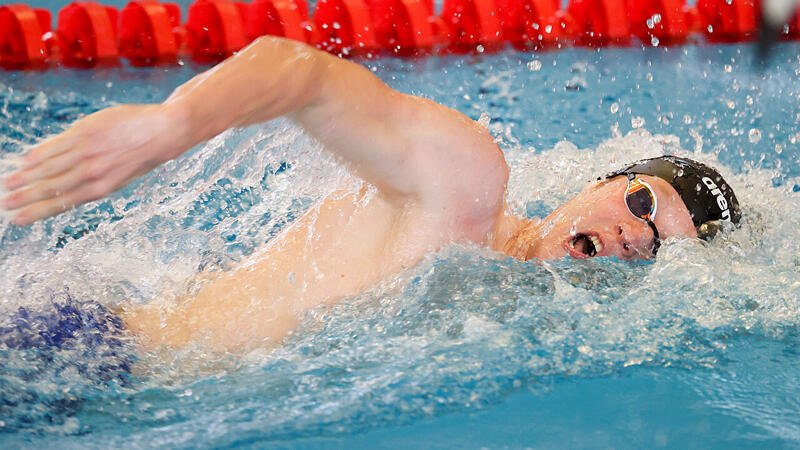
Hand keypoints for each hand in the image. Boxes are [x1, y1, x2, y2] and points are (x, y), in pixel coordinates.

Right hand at [2, 103, 188, 224]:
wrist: (163, 133)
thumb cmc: (141, 155)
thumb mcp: (120, 176)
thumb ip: (93, 180)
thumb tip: (64, 184)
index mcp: (102, 188)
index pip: (63, 202)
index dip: (38, 212)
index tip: (19, 220)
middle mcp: (93, 172)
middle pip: (51, 187)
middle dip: (26, 197)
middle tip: (6, 204)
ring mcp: (88, 151)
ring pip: (49, 166)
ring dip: (26, 176)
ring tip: (9, 183)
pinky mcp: (86, 132)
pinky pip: (56, 145)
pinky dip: (39, 154)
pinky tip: (26, 160)